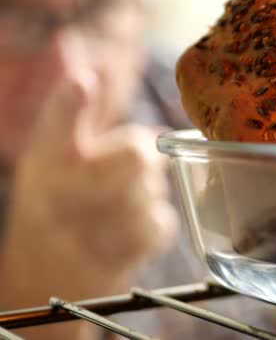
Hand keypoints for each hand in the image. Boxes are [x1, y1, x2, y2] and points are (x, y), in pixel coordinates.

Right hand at [1, 72, 177, 300]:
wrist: (52, 270)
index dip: (71, 101)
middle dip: (140, 160)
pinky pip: (162, 220)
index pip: (56, 122)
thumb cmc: (58, 201)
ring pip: (154, 188)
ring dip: (144, 195)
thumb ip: (73, 113)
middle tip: (121, 175)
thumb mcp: (52, 154)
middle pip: (139, 153)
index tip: (81, 82)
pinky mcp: (125, 248)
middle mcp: (67, 189)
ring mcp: (97, 223)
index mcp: (48, 159)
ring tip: (116, 211)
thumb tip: (88, 71)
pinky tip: (126, 232)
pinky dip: (152, 225)